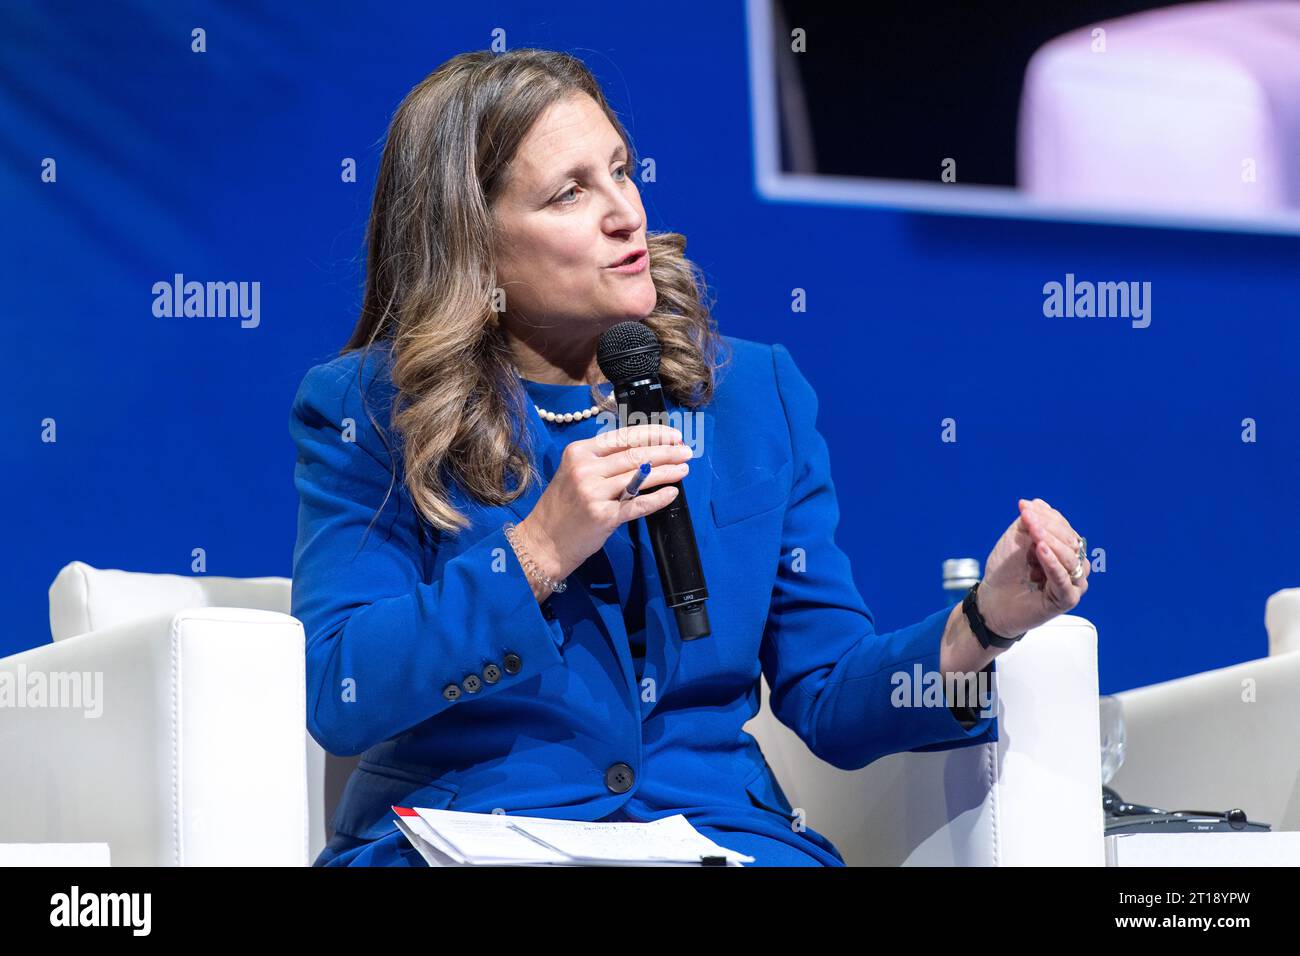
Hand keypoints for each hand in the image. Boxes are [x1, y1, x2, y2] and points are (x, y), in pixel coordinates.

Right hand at [515, 423, 692, 583]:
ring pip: (641, 476)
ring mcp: (594, 493)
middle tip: (686, 451)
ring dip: (667, 472)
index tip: (672, 435)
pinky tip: (672, 493)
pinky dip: (658, 498)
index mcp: (579, 452)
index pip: (623, 437)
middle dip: (666, 451)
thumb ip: (603, 460)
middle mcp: (586, 469)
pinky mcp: (604, 516)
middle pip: (636, 455)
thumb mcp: (574, 472)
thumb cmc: (562, 507)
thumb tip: (643, 450)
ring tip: (684, 469)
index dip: (652, 434)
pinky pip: (639, 504)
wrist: (543, 541)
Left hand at [976, 498, 1089, 638]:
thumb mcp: (1015, 540)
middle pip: (1070, 541)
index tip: (1024, 507)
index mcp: (1063, 549)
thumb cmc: (1006, 571)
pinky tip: (1041, 550)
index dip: (1046, 516)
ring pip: (1070, 558)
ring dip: (1051, 542)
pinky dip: (1052, 563)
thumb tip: (1037, 503)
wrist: (992, 600)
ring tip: (1034, 534)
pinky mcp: (1067, 599)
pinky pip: (1064, 579)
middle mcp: (1072, 565)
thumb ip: (1029, 523)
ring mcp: (1072, 582)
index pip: (1064, 527)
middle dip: (1048, 527)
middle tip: (1027, 519)